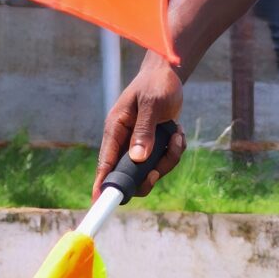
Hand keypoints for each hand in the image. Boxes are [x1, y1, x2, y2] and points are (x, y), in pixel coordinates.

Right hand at [94, 56, 185, 198]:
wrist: (169, 75)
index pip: (106, 162)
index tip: (99, 202)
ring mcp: (139, 145)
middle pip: (130, 175)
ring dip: (169, 158)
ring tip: (176, 135)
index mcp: (115, 129)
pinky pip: (165, 161)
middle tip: (159, 172)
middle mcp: (124, 141)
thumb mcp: (151, 104)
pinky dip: (175, 150)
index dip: (102, 183)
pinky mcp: (154, 146)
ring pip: (152, 170)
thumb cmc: (156, 85)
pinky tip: (178, 131)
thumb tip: (137, 159)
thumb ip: (144, 131)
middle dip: (149, 175)